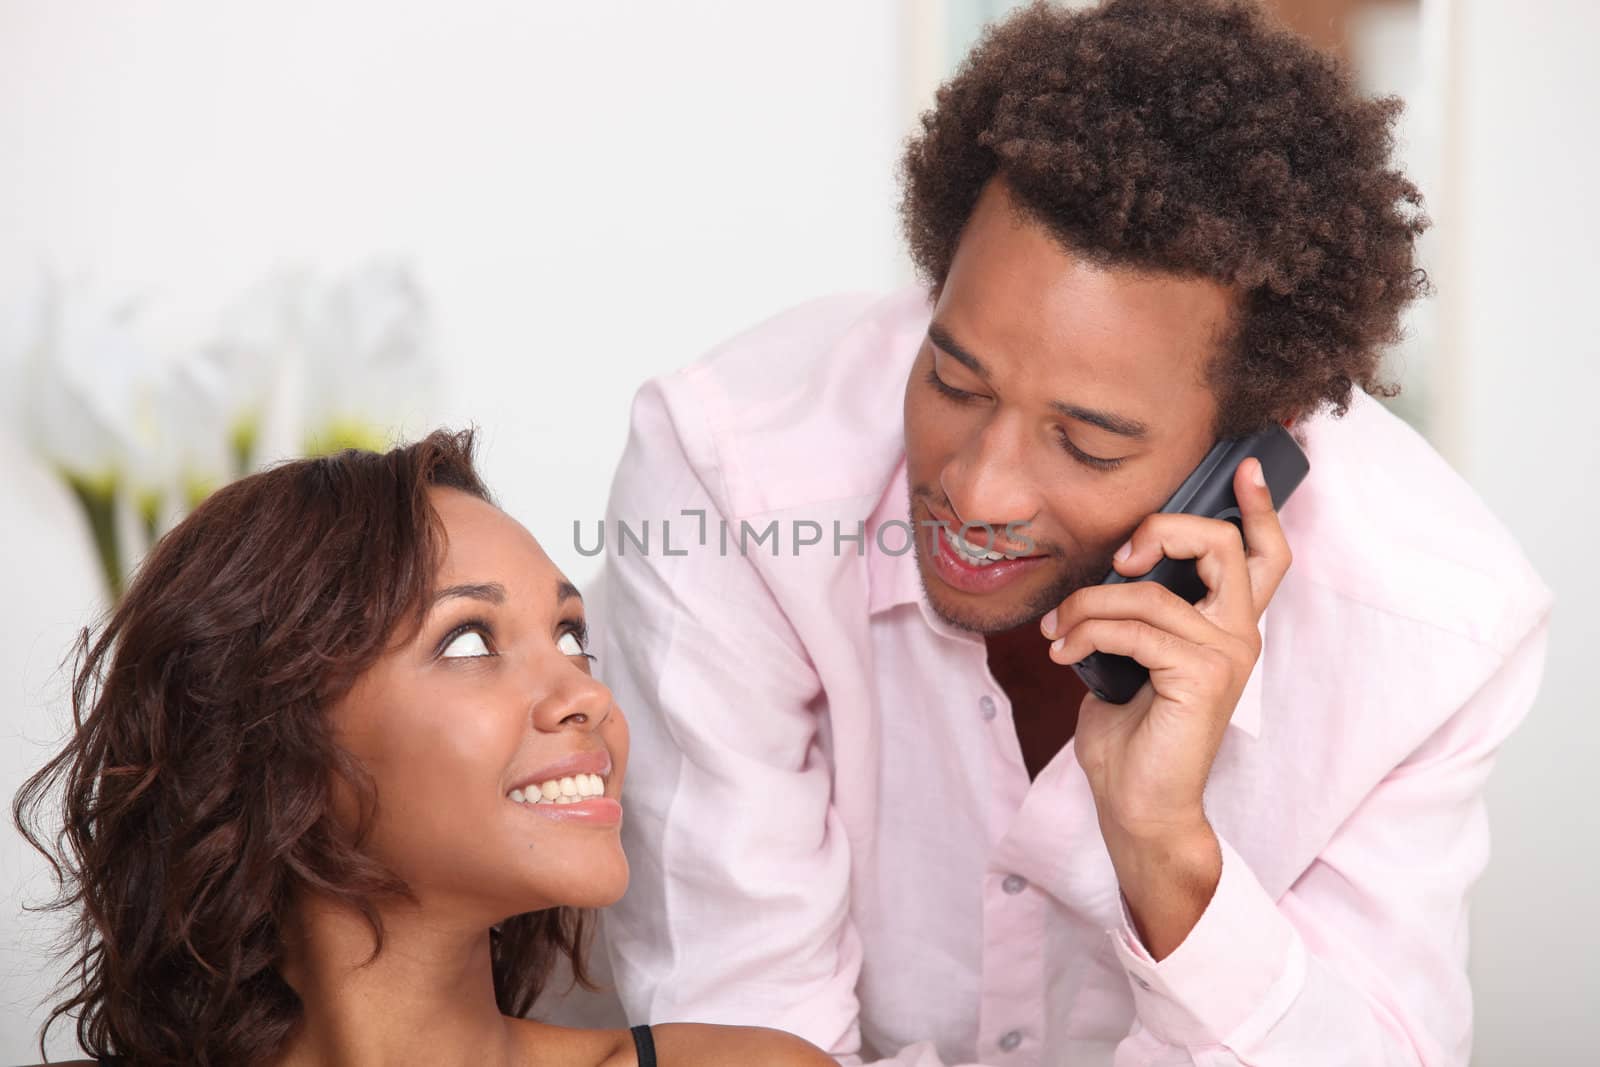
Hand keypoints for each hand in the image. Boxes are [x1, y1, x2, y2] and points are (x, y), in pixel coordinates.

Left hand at [1039, 458, 1292, 953]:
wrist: (1139, 804)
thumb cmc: (1133, 734)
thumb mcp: (1132, 656)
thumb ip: (1136, 613)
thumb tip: (1101, 572)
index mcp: (1228, 625)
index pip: (1264, 555)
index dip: (1258, 508)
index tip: (1240, 467)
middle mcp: (1239, 634)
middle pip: (1222, 544)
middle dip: (1161, 531)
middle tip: (1118, 560)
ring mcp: (1226, 655)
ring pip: (1150, 592)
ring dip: (1087, 605)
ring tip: (1059, 633)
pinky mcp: (1202, 677)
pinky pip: (1133, 628)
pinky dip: (1086, 633)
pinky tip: (1063, 653)